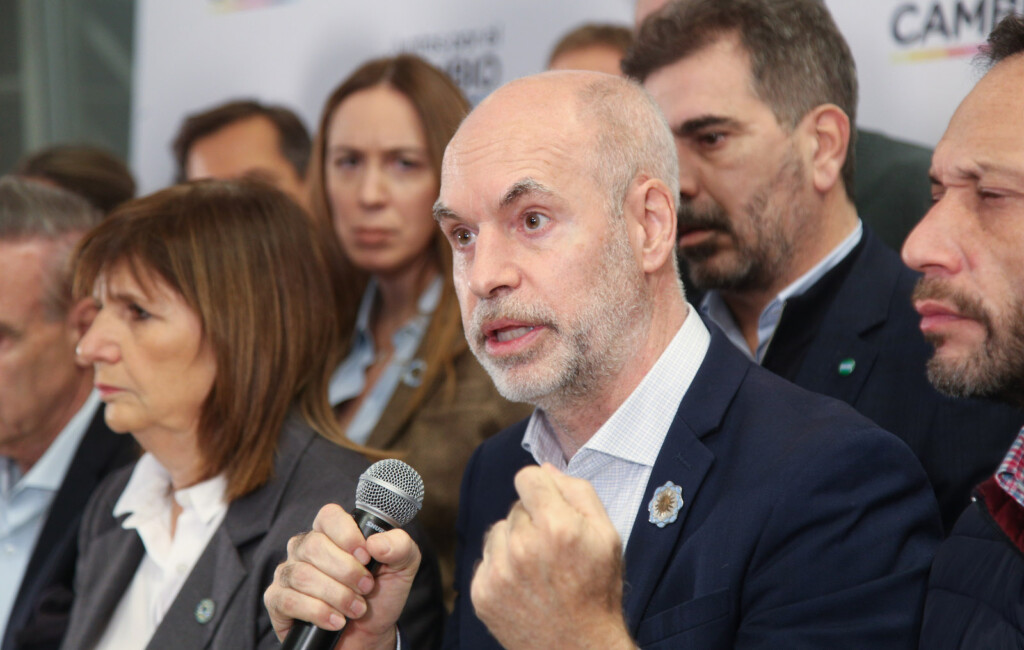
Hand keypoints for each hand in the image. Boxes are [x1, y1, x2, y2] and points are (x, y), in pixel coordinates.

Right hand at [263, 503, 419, 649]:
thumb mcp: (402, 568)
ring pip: (302, 575)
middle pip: (314, 546)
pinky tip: (336, 620)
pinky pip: (288, 600)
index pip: (329, 516)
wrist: (368, 635)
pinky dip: (318, 612)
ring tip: (356, 609)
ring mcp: (288, 573)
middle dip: (346, 572)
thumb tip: (377, 543)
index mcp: (333, 532)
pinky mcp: (277, 600)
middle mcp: (305, 548)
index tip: (366, 556)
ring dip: (336, 596)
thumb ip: (400, 547)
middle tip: (366, 588)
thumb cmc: (380, 595)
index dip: (346, 534)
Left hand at [470, 464, 634, 648]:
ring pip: (498, 531)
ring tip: (539, 569)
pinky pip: (486, 560)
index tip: (549, 505)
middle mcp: (523, 546)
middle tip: (554, 550)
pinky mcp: (482, 593)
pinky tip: (524, 586)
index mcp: (556, 526)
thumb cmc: (597, 591)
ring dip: (514, 542)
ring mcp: (499, 572)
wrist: (577, 649)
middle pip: (515, 506)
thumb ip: (578, 492)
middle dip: (533, 520)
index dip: (541, 488)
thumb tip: (546, 469)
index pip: (527, 477)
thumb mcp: (607, 535)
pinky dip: (501, 567)